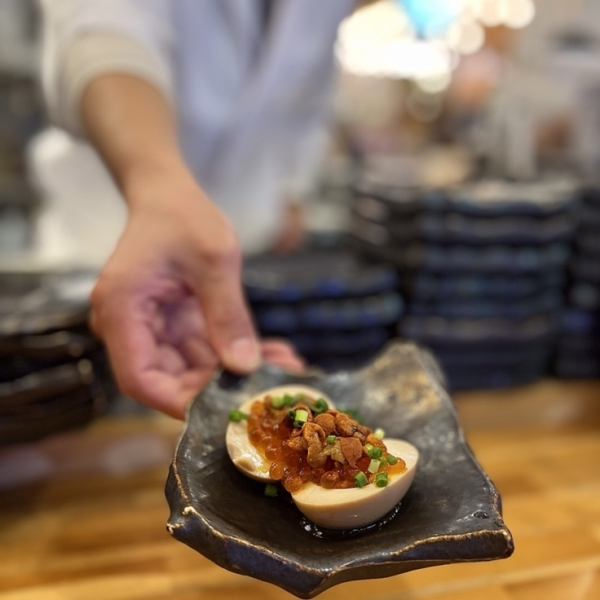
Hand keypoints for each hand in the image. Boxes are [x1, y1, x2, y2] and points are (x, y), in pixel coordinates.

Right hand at [91, 165, 302, 417]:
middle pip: (170, 380)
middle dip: (222, 388)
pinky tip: (274, 353)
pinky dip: (234, 355)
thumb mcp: (214, 260)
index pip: (140, 380)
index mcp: (122, 311)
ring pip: (192, 370)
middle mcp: (130, 327)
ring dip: (236, 373)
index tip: (228, 409)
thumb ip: (227, 314)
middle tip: (274, 388)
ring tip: (286, 369)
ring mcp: (151, 329)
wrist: (168, 196)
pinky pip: (202, 352)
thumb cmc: (183, 216)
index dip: (180, 403)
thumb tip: (246, 367)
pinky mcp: (172, 327)